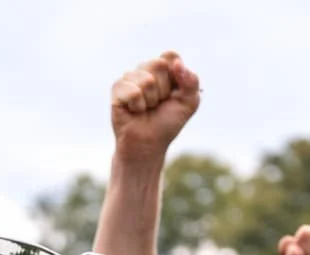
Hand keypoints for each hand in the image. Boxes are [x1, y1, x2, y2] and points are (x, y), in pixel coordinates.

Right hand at [110, 52, 200, 167]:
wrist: (148, 144)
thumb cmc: (167, 123)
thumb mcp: (189, 103)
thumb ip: (192, 81)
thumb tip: (177, 63)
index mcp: (163, 68)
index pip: (170, 56)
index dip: (175, 76)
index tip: (173, 93)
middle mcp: (146, 69)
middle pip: (158, 64)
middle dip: (163, 90)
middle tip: (157, 104)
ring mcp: (130, 77)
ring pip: (146, 80)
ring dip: (150, 100)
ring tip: (146, 109)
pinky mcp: (117, 89)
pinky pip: (133, 91)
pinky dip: (138, 106)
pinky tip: (134, 111)